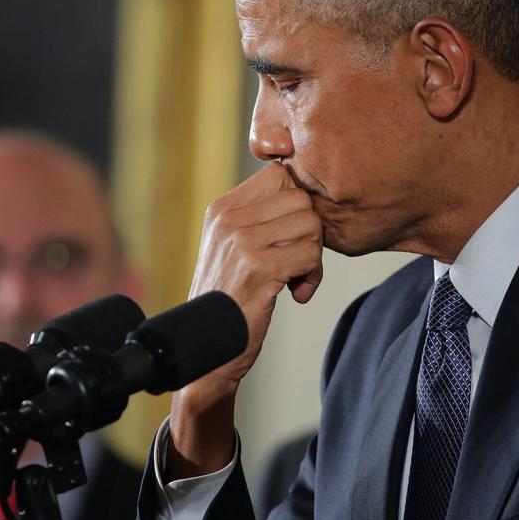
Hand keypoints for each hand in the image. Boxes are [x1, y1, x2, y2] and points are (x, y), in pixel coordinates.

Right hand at [189, 160, 323, 385]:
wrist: (205, 346)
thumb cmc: (227, 299)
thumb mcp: (231, 248)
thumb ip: (259, 219)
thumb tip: (304, 195)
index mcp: (222, 209)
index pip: (280, 174)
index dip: (297, 202)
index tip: (290, 233)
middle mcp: (228, 220)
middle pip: (301, 199)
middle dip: (310, 231)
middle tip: (298, 261)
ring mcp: (241, 242)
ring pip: (310, 224)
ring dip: (313, 255)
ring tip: (297, 278)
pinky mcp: (258, 268)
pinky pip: (310, 254)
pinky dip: (312, 277)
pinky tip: (296, 293)